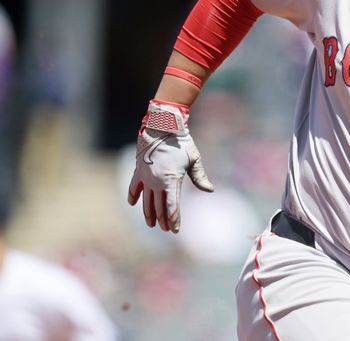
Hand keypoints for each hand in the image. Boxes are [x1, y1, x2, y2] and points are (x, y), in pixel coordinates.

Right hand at [128, 99, 213, 232]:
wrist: (161, 127)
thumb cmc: (181, 143)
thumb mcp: (194, 159)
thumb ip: (200, 176)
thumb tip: (210, 190)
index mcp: (172, 180)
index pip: (172, 205)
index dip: (174, 219)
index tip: (175, 230)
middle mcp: (157, 181)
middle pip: (159, 206)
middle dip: (163, 219)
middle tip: (166, 229)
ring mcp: (146, 177)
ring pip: (146, 200)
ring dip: (149, 213)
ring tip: (151, 223)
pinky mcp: (138, 170)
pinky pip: (133, 186)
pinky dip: (133, 196)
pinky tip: (133, 204)